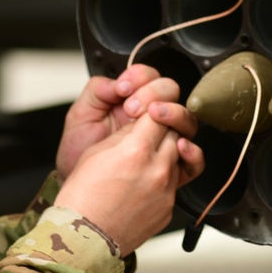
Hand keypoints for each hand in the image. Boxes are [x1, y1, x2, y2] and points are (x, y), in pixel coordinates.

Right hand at [54, 111, 203, 254]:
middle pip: (174, 134)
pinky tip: (143, 184)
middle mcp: (157, 170)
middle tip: (147, 134)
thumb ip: (125, 135)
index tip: (146, 115)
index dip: (151, 113)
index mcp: (136, 150)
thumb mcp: (96, 153)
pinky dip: (163, 179)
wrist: (84, 239)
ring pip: (178, 158)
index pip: (158, 116)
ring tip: (144, 161)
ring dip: (166, 154)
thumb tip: (141, 125)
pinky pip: (174, 184)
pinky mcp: (169, 208)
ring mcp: (166, 191)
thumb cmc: (82, 198)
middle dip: (163, 130)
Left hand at [55, 64, 194, 181]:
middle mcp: (151, 120)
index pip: (149, 78)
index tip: (123, 90)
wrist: (79, 194)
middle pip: (171, 94)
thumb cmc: (77, 155)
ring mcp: (163, 143)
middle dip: (154, 94)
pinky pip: (194, 161)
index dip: (140, 79)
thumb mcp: (80, 117)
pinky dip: (193, 152)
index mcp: (131, 102)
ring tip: (156, 118)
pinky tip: (180, 146)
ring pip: (186, 121)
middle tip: (132, 108)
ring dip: (175, 114)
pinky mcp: (170, 169)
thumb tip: (118, 83)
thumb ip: (97, 92)